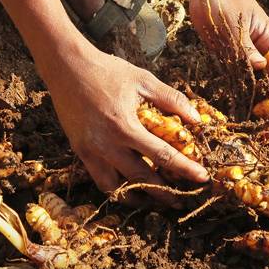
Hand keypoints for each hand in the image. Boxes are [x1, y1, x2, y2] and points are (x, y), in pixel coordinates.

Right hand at [42, 47, 209, 204]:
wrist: (67, 68)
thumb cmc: (108, 71)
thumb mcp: (143, 80)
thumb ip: (171, 100)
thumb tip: (197, 119)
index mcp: (126, 126)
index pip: (162, 155)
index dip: (184, 168)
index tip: (202, 178)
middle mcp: (107, 144)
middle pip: (141, 178)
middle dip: (165, 192)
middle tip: (182, 199)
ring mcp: (91, 151)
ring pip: (117, 188)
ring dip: (138, 197)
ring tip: (155, 200)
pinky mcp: (81, 152)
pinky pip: (100, 180)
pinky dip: (117, 190)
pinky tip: (129, 189)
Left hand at [189, 0, 268, 104]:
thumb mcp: (231, 24)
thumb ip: (244, 47)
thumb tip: (260, 67)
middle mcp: (264, 48)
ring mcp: (249, 53)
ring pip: (262, 84)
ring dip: (262, 106)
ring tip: (257, 130)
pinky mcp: (234, 56)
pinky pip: (244, 80)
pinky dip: (245, 96)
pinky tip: (240, 113)